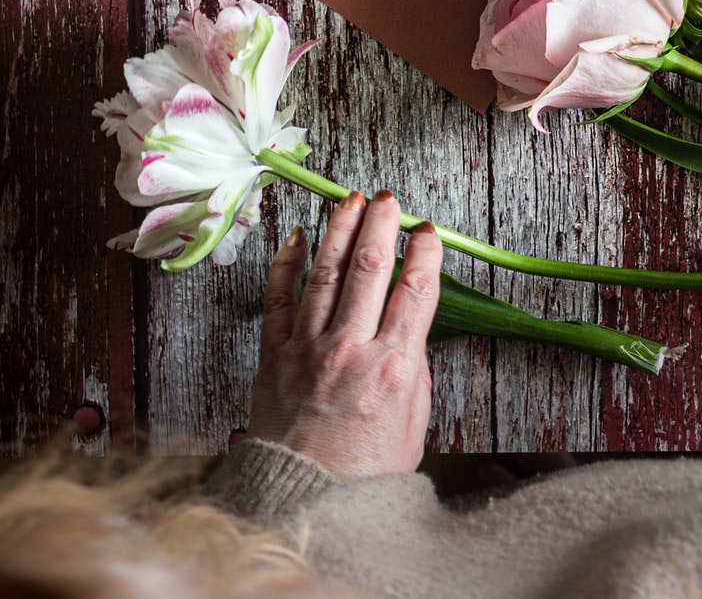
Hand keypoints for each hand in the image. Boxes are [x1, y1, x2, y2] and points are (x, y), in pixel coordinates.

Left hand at [246, 191, 442, 478]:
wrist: (304, 500)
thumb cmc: (365, 471)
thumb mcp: (412, 420)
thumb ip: (412, 367)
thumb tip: (407, 328)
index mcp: (393, 367)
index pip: (415, 290)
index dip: (425, 253)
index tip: (429, 232)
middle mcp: (349, 350)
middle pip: (370, 268)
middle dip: (382, 224)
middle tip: (390, 200)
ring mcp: (307, 349)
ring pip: (325, 272)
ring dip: (340, 229)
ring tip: (351, 200)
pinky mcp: (273, 357)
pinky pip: (278, 299)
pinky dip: (286, 263)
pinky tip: (296, 238)